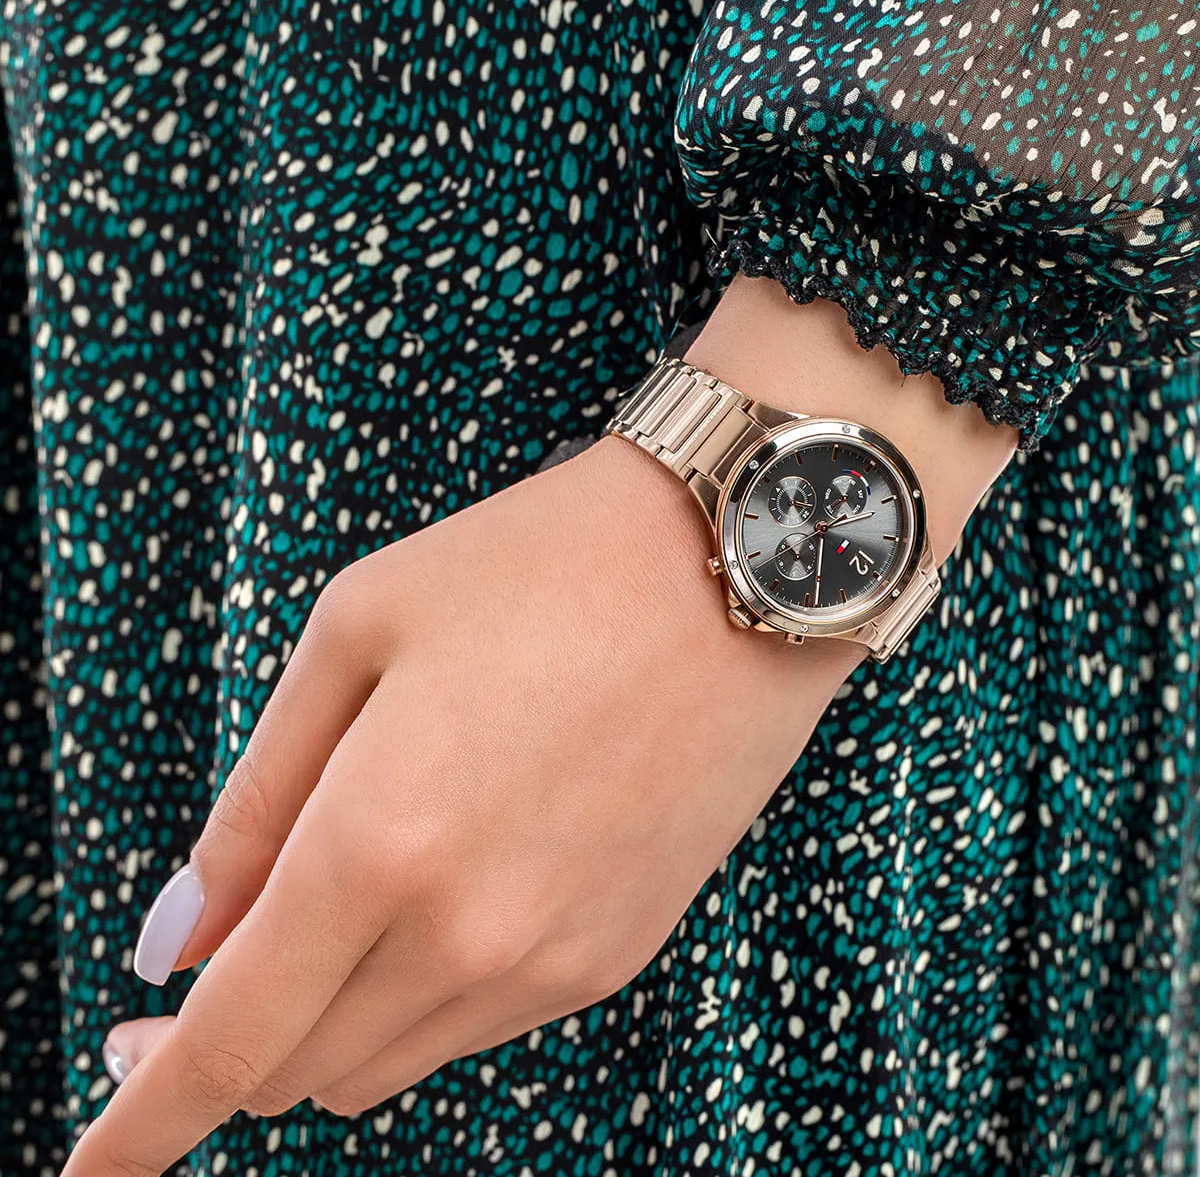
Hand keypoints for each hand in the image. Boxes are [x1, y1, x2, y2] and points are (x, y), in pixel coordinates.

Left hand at [70, 434, 864, 1174]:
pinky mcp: (619, 952)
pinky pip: (480, 1023)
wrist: (737, 567)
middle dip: (230, 1044)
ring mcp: (556, 957)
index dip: (139, 1121)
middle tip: (209, 963)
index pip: (225, 1046)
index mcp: (376, 843)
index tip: (92, 1167)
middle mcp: (468, 934)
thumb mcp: (355, 633)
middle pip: (300, 1072)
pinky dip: (426, 989)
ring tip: (349, 892)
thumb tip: (174, 940)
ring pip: (389, 1062)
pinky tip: (450, 885)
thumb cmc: (538, 567)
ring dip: (332, 1016)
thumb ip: (252, 802)